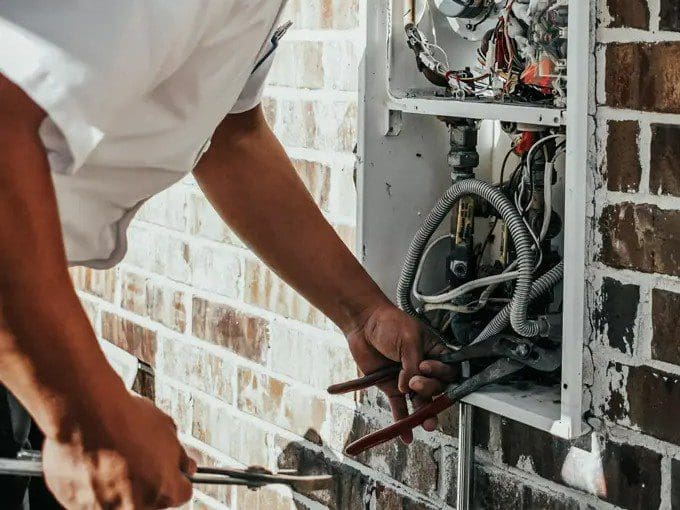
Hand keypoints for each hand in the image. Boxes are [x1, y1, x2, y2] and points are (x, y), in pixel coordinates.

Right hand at [42, 393, 195, 508]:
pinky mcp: (74, 503)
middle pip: (149, 501)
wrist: (87, 411)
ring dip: (117, 484)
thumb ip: (179, 455)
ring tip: (111, 456)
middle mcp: (134, 508)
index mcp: (163, 491)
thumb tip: (185, 465)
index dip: (177, 477)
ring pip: (117, 500)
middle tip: (138, 459)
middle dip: (147, 482)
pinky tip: (92, 460)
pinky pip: (88, 496)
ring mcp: (102, 508)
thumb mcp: (168, 429)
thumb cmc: (126, 419)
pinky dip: (91, 483)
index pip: (180, 494)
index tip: (173, 470)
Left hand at [346, 301, 453, 441]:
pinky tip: (406, 435)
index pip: (448, 371)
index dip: (440, 374)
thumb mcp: (408, 340)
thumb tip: (408, 389)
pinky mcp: (391, 386)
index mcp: (434, 352)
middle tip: (415, 384)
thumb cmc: (389, 322)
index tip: (425, 367)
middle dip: (429, 390)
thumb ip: (412, 365)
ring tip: (427, 425)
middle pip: (436, 388)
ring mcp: (407, 379)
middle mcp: (423, 368)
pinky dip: (402, 421)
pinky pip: (399, 406)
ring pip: (420, 401)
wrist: (363, 323)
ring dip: (424, 414)